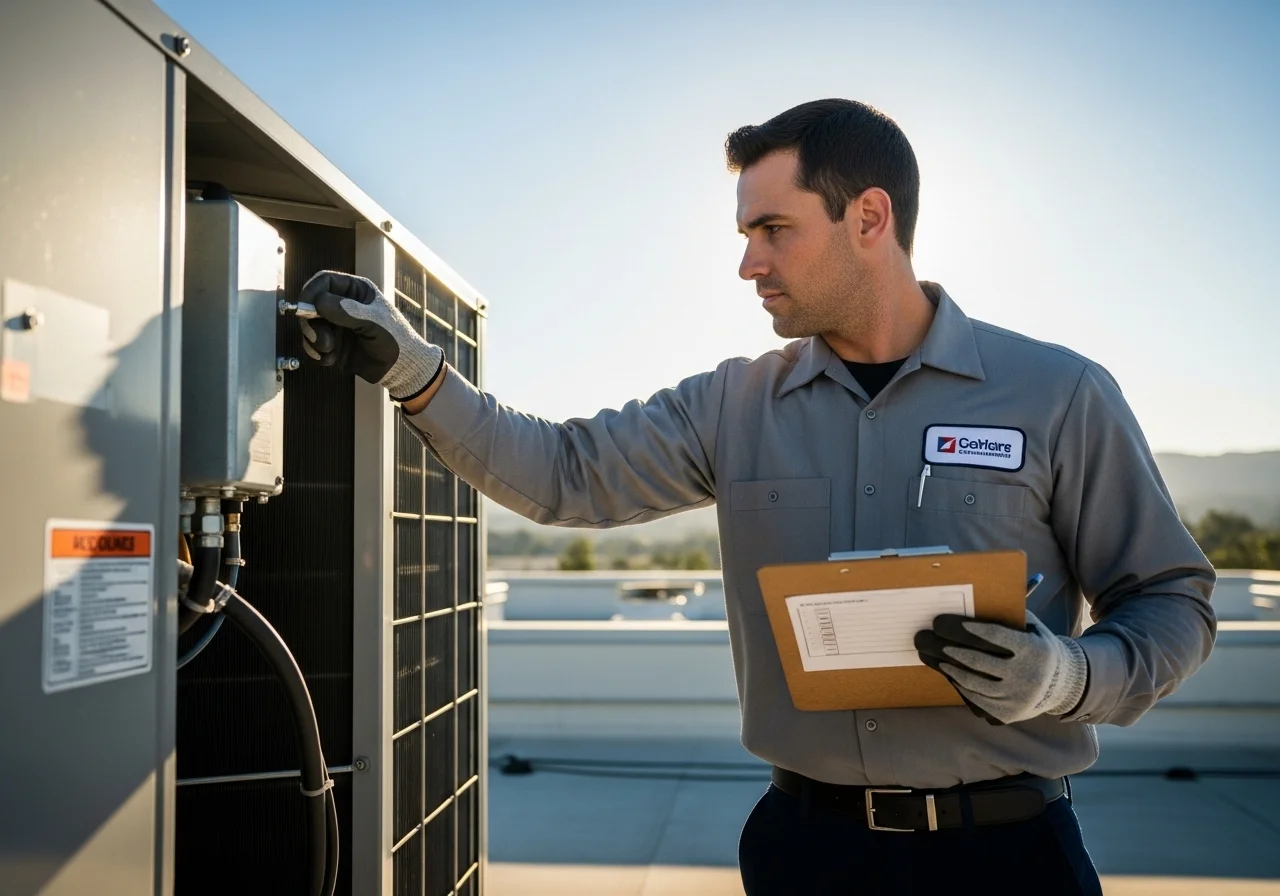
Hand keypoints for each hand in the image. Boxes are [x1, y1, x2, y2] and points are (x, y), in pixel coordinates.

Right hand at [296, 270, 444, 401]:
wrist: (401, 370)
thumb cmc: (395, 340)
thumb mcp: (374, 322)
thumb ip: (347, 311)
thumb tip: (318, 301)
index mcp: (356, 291)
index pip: (324, 281)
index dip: (311, 292)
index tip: (304, 308)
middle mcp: (342, 305)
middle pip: (311, 305)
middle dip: (311, 323)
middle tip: (321, 340)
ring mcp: (336, 325)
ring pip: (309, 327)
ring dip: (314, 341)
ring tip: (330, 351)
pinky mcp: (333, 344)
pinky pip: (313, 345)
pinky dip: (317, 354)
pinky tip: (331, 360)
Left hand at [914, 610, 1087, 725]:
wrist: (1063, 685)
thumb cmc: (1038, 647)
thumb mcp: (1032, 627)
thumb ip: (1008, 616)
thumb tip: (971, 602)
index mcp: (1032, 651)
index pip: (995, 637)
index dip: (966, 629)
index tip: (941, 622)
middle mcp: (1026, 677)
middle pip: (976, 660)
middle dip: (945, 646)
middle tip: (924, 636)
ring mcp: (1015, 699)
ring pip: (971, 682)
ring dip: (945, 666)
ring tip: (929, 652)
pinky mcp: (1006, 714)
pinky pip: (974, 698)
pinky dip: (957, 683)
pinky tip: (946, 670)